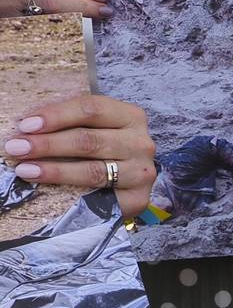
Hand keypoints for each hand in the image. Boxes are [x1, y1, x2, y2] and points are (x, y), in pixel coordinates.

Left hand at [5, 94, 156, 216]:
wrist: (124, 182)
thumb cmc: (100, 148)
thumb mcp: (89, 127)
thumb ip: (66, 123)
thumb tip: (26, 126)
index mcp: (130, 116)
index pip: (92, 109)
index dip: (56, 115)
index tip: (25, 125)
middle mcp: (140, 143)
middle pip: (90, 140)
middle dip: (48, 144)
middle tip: (16, 148)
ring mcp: (142, 171)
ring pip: (93, 170)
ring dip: (54, 170)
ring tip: (24, 169)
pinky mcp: (138, 197)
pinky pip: (101, 194)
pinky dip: (71, 191)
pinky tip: (49, 188)